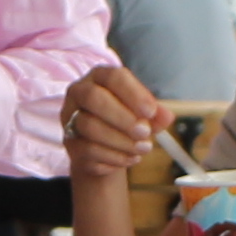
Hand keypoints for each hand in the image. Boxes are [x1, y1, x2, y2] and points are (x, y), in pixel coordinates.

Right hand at [59, 66, 169, 185]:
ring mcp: (70, 118)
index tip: (151, 112)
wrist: (104, 151)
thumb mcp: (144, 115)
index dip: (134, 94)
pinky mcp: (69, 143)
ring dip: (121, 141)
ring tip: (142, 149)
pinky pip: (88, 150)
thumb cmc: (125, 124)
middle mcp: (79, 93)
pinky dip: (114, 157)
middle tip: (145, 132)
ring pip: (89, 126)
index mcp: (100, 77)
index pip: (114, 77)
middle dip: (123, 117)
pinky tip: (130, 159)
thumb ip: (156, 114)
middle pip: (93, 98)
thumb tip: (166, 117)